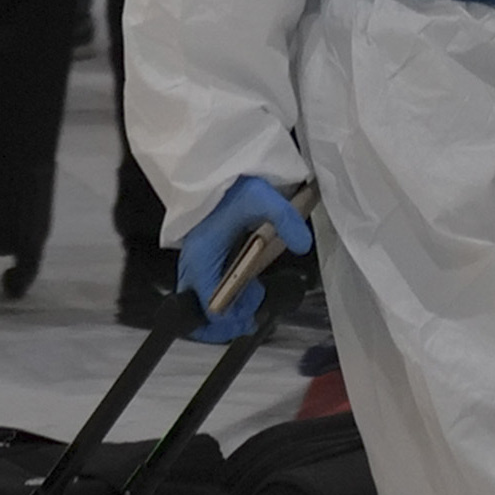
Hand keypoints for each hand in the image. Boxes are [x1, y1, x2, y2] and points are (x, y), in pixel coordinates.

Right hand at [173, 176, 314, 339]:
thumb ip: (284, 219)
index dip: (232, 318)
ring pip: (201, 305)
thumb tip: (302, 244)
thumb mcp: (261, 197)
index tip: (251, 316)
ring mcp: (194, 264)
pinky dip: (223, 299)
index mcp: (203, 256)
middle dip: (227, 322)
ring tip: (251, 297)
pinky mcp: (200, 261)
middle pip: (200, 313)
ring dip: (226, 311)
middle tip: (251, 317)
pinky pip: (204, 292)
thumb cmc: (233, 186)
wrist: (216, 172)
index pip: (210, 306)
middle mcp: (193, 264)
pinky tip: (245, 288)